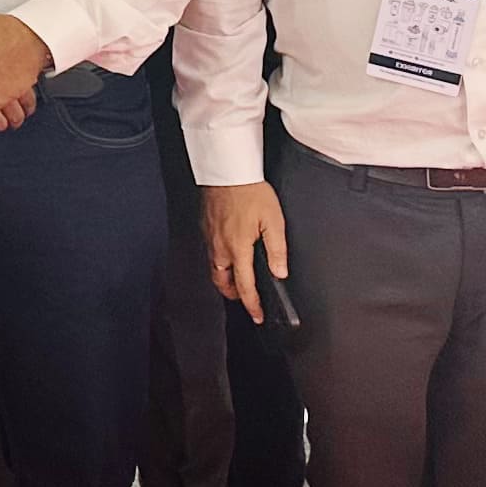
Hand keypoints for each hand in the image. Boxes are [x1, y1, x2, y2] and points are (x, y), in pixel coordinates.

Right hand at [202, 179, 288, 322]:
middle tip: (246, 298)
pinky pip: (210, 252)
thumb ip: (277, 249)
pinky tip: (229, 254)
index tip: (258, 315)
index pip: (245, 285)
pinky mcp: (206, 226)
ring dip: (225, 279)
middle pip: (222, 282)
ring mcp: (210, 236)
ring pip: (214, 268)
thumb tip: (279, 272)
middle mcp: (220, 246)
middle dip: (234, 294)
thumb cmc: (250, 192)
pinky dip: (219, 261)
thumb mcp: (273, 220)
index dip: (252, 304)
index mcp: (238, 249)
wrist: (227, 170)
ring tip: (238, 279)